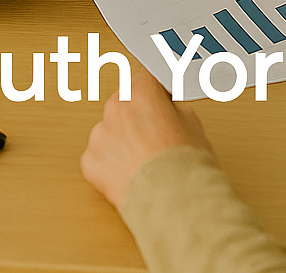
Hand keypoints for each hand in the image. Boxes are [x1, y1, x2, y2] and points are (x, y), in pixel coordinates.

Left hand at [81, 70, 214, 208]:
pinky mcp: (90, 162)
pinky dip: (112, 166)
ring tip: (146, 164)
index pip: (144, 80)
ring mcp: (99, 136)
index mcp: (140, 94)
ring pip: (110, 132)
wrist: (174, 204)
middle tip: (156, 140)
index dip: (156, 93)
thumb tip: (169, 107)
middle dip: (137, 119)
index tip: (161, 101)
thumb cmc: (186, 167)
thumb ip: (175, 108)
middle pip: (124, 106)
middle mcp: (115, 110)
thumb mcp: (194, 125)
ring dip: (123, 143)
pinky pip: (100, 157)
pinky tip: (133, 176)